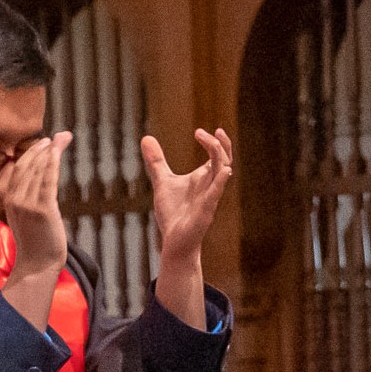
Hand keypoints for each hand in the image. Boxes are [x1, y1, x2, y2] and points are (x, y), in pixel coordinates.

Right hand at [0, 131, 73, 278]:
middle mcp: (14, 198)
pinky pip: (46, 181)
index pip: (18, 169)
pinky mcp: (42, 208)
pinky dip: (51, 164)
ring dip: (49, 152)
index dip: (30, 153)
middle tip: (55, 137)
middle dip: (41, 149)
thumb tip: (3, 187)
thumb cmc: (34, 242)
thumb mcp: (20, 217)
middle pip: (26, 165)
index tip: (43, 142)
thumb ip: (15, 200)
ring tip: (60, 139)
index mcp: (9, 198)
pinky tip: (57, 153)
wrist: (37, 265)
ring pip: (37, 170)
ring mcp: (27, 203)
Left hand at [144, 128, 233, 329]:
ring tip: (208, 139)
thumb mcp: (162, 180)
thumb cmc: (173, 213)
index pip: (217, 155)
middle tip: (210, 130)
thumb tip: (146, 138)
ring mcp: (210, 196)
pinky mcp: (207, 209)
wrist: (174, 241)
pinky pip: (218, 192)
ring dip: (219, 154)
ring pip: (224, 171)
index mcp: (204, 178)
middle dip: (220, 144)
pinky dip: (221, 180)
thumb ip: (156, 161)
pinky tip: (224, 170)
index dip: (215, 141)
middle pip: (225, 159)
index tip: (201, 130)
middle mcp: (210, 184)